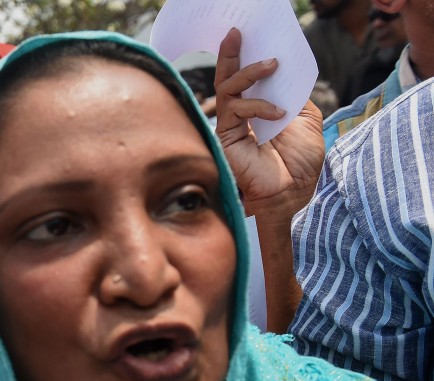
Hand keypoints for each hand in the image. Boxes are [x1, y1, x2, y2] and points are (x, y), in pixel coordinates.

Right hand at [214, 28, 322, 210]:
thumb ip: (296, 97)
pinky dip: (258, 106)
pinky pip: (235, 111)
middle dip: (231, 55)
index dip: (246, 58)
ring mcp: (231, 127)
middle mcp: (240, 117)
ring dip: (249, 72)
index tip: (251, 36)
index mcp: (257, 111)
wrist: (292, 195)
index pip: (247, 81)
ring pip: (228, 89)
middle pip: (228, 79)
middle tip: (237, 33)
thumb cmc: (299, 165)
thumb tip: (288, 74)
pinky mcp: (226, 138)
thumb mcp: (307, 121)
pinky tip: (278, 113)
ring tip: (271, 65)